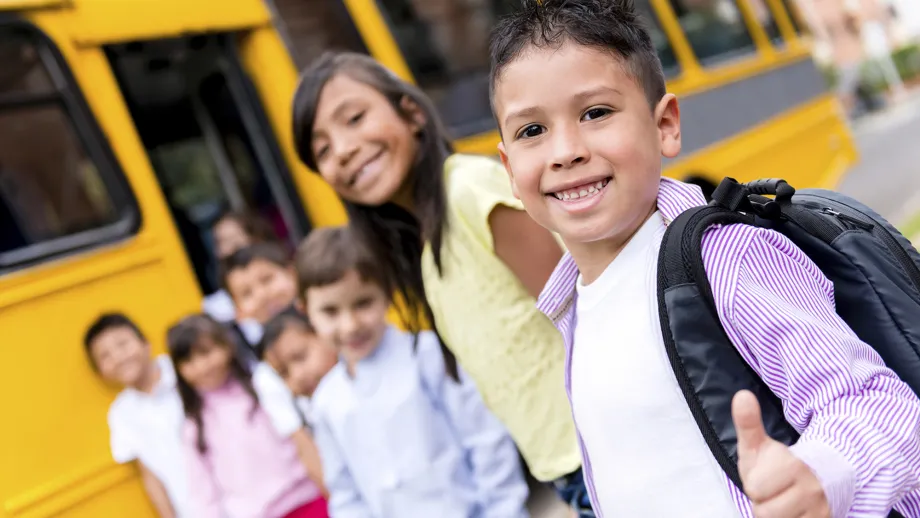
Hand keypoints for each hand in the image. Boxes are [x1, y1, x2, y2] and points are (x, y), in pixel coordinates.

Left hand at [733, 390, 829, 517]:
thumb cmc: (779, 462)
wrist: (820, 476)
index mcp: (794, 465)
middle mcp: (811, 489)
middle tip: (771, 491)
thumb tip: (741, 395)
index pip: (755, 489)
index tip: (764, 476)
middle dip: (763, 502)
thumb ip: (748, 423)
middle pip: (765, 512)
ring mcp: (820, 510)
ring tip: (780, 501)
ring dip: (775, 514)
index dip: (754, 484)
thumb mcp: (760, 444)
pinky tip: (790, 511)